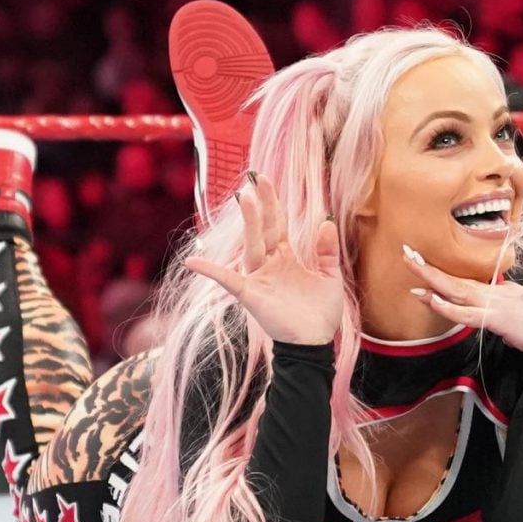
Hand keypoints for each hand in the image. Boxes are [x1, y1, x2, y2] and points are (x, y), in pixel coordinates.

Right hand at [185, 173, 343, 344]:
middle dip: (261, 204)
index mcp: (286, 258)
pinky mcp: (251, 295)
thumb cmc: (320, 313)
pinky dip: (210, 271)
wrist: (314, 343)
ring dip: (250, 224)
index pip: (277, 224)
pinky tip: (193, 262)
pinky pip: (227, 280)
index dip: (273, 202)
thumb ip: (326, 251)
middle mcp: (269, 264)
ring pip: (252, 246)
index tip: (265, 178)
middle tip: (257, 178)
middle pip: (263, 228)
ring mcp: (258, 279)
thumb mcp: (329, 277)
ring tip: (247, 200)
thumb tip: (326, 221)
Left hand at [404, 249, 522, 356]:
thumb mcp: (520, 317)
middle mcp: (496, 292)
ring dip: (432, 279)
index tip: (422, 264)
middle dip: (429, 267)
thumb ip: (502, 316)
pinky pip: (466, 313)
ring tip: (411, 268)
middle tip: (407, 254)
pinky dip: (447, 306)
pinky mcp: (499, 318)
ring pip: (457, 290)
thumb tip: (492, 322)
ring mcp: (496, 303)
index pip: (465, 282)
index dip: (442, 274)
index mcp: (500, 292)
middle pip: (456, 279)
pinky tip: (430, 299)